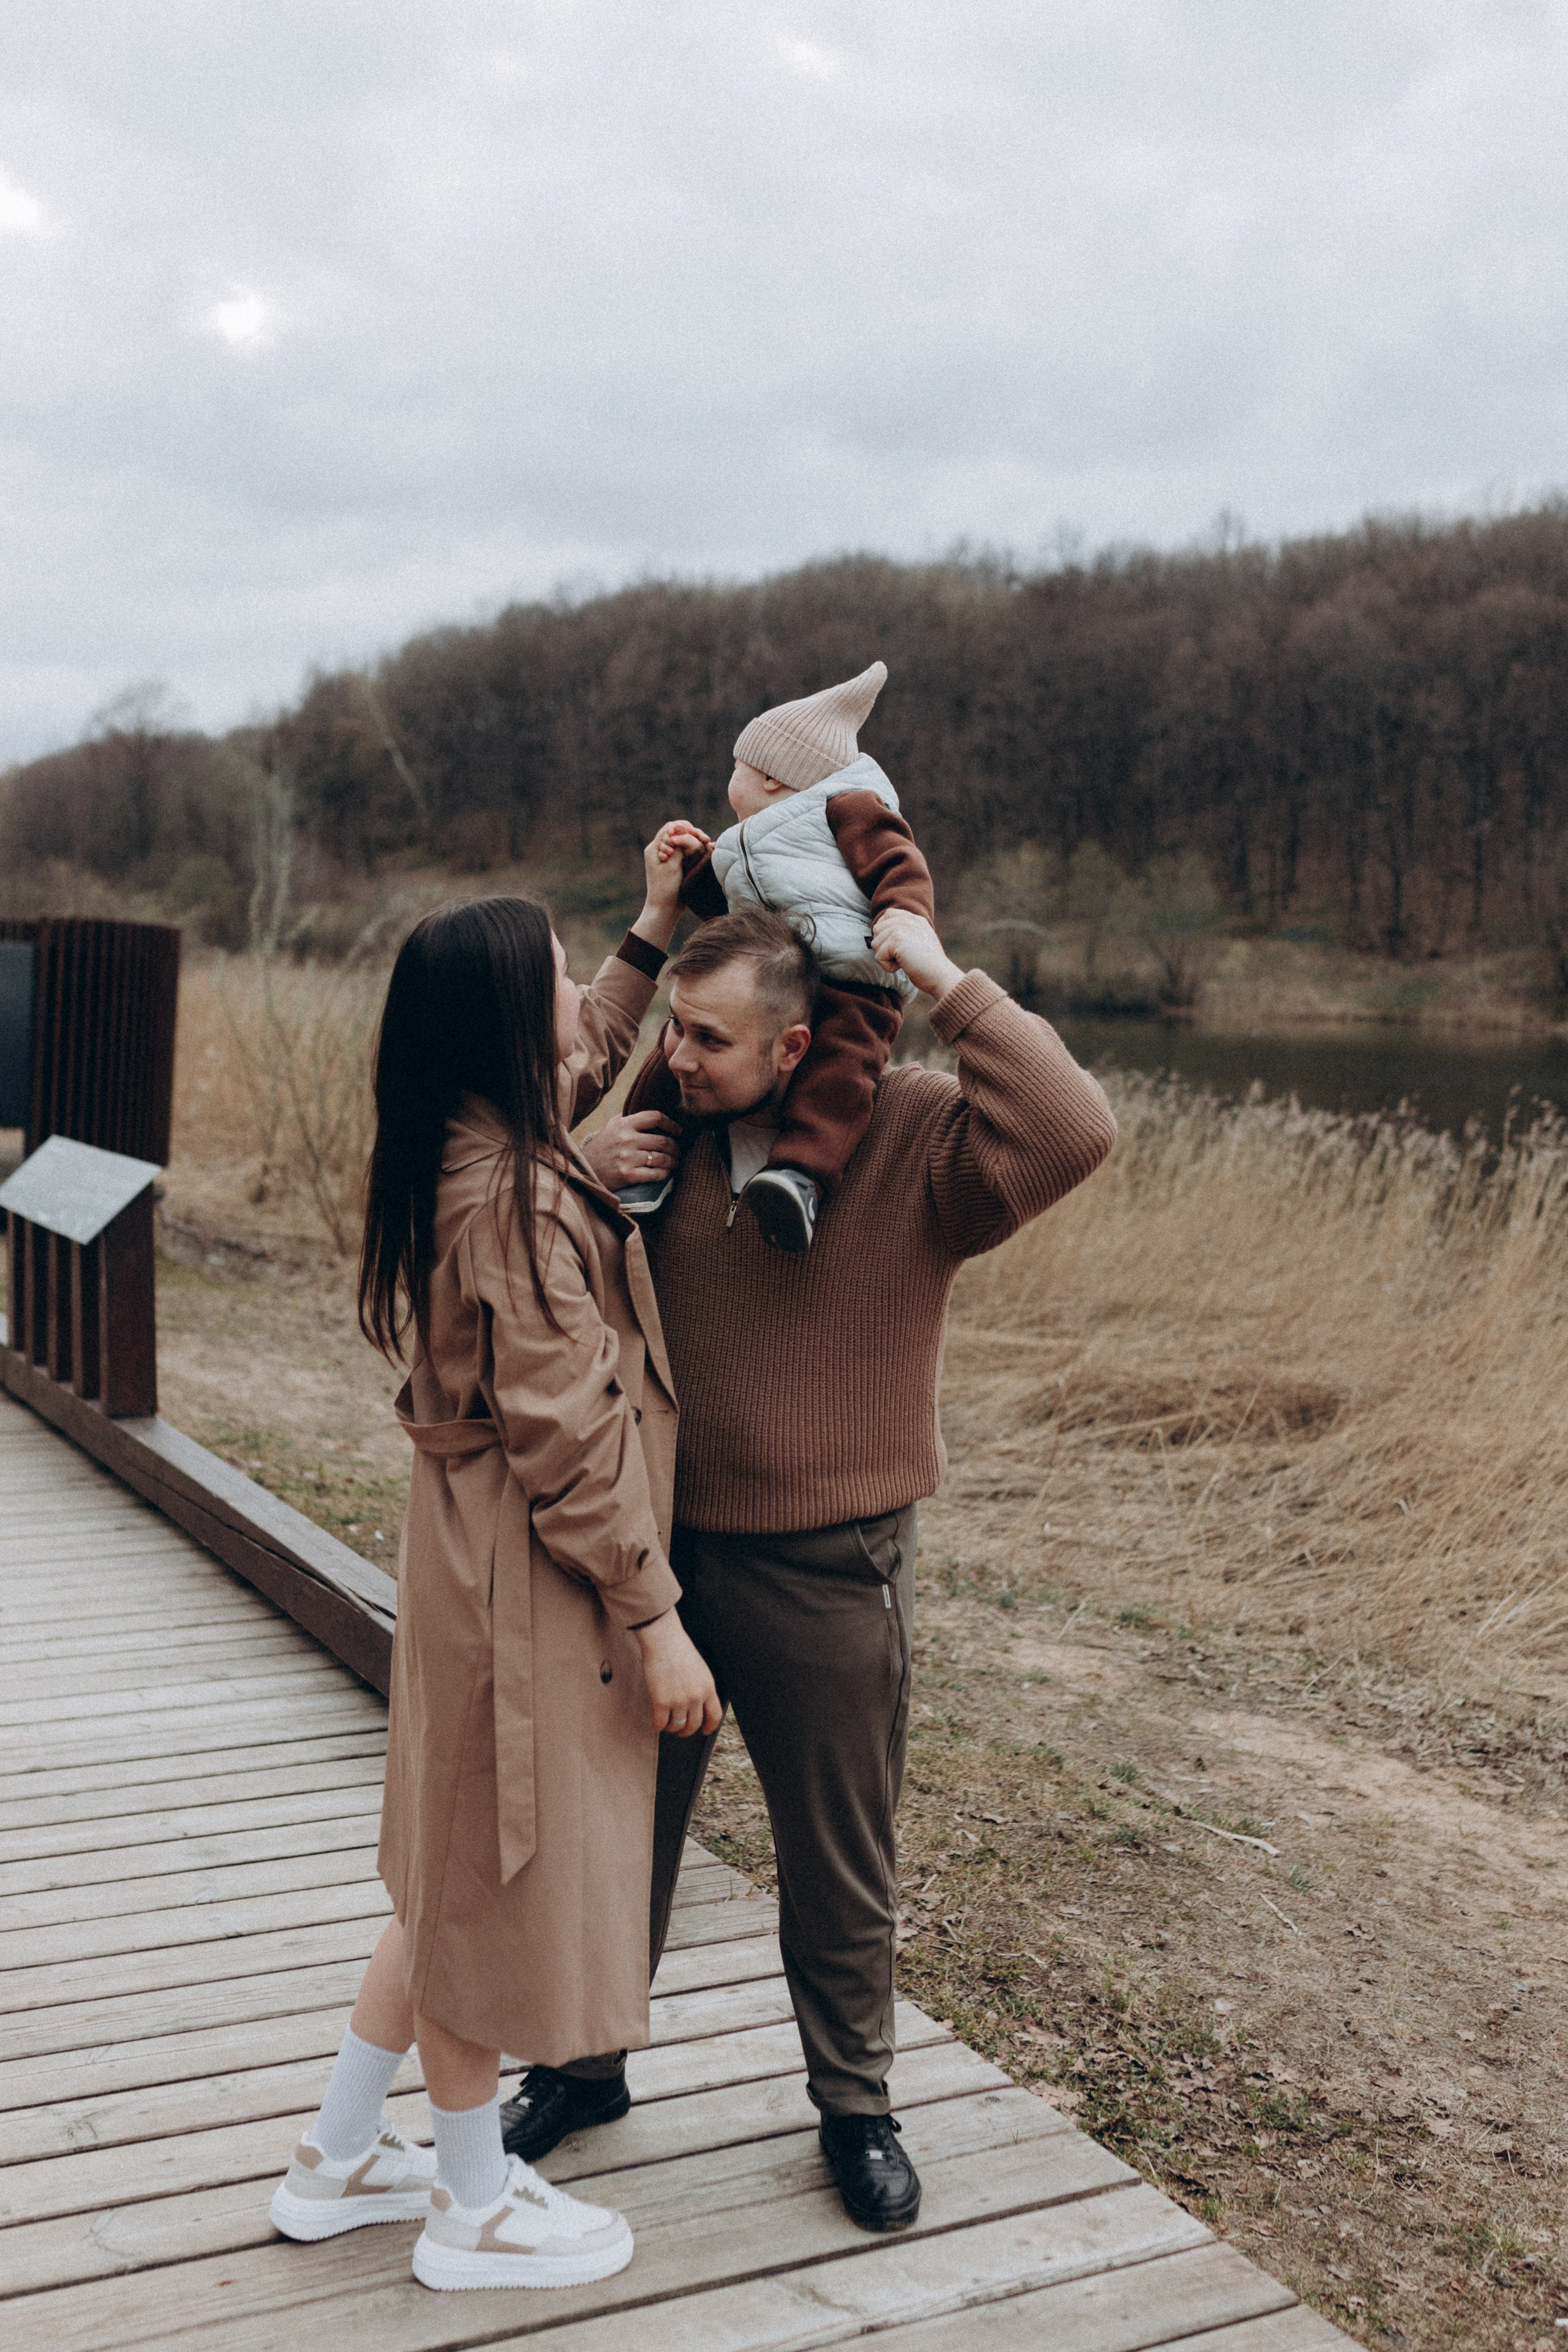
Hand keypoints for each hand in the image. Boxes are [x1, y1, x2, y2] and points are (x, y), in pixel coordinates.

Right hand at [579, 1110, 681, 1191]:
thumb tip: (651, 1111)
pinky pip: (655, 1174)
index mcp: (624, 1124)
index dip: (671, 1123)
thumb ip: (628, 1117)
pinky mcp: (627, 1175)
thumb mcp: (611, 1127)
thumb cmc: (601, 1148)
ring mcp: (627, 1158)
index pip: (655, 1117)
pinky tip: (666, 1172)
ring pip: (661, 1158)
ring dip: (673, 1161)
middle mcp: (626, 1139)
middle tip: (678, 1151)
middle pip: (662, 1140)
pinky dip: (665, 1174)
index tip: (678, 1131)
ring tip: (675, 1162)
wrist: (584, 1171)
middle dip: (675, 1147)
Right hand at [634, 1611, 722, 1736]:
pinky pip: (660, 1723)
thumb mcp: (700, 1668)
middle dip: (687, 1731)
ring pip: (677, 1726)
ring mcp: (679, 1700)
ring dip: (671, 1728)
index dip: (710, 1726)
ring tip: (666, 1725)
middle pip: (694, 1724)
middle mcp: (696, 1696)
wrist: (663, 1639)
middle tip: (681, 1730)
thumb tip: (697, 1704)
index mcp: (708, 1687)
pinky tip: (655, 1724)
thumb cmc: (679, 1648)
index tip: (705, 1730)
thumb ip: (701, 1686)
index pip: (714, 1715)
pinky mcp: (661, 1702)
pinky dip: (657, 1726)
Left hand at [640, 820, 713, 920]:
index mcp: (654, 848)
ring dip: (695, 840)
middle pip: (677, 833)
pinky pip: (686, 850)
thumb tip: (685, 831)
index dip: (684, 827)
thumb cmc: (666, 888)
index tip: (696, 834)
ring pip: (683, 841)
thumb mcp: (673, 865)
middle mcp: (660, 849)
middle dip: (691, 833)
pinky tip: (707, 847)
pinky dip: (695, 848)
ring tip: (708, 842)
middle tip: (705, 839)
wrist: (665, 908)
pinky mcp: (676, 863)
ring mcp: (668, 856)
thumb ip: (679, 847)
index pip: (669, 828)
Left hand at [870, 909, 965, 1000]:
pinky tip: (903, 966)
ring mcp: (903, 927)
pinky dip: (888, 966)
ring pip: (875, 943)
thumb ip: (904, 934)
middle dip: (883, 947)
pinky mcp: (897, 938)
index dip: (884, 931)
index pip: (888, 914)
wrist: (940, 976)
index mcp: (915, 919)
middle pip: (877, 929)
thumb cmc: (928, 966)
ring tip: (903, 961)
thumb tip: (877, 938)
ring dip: (885, 957)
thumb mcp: (918, 943)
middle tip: (900, 957)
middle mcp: (909, 920)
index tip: (894, 946)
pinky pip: (878, 955)